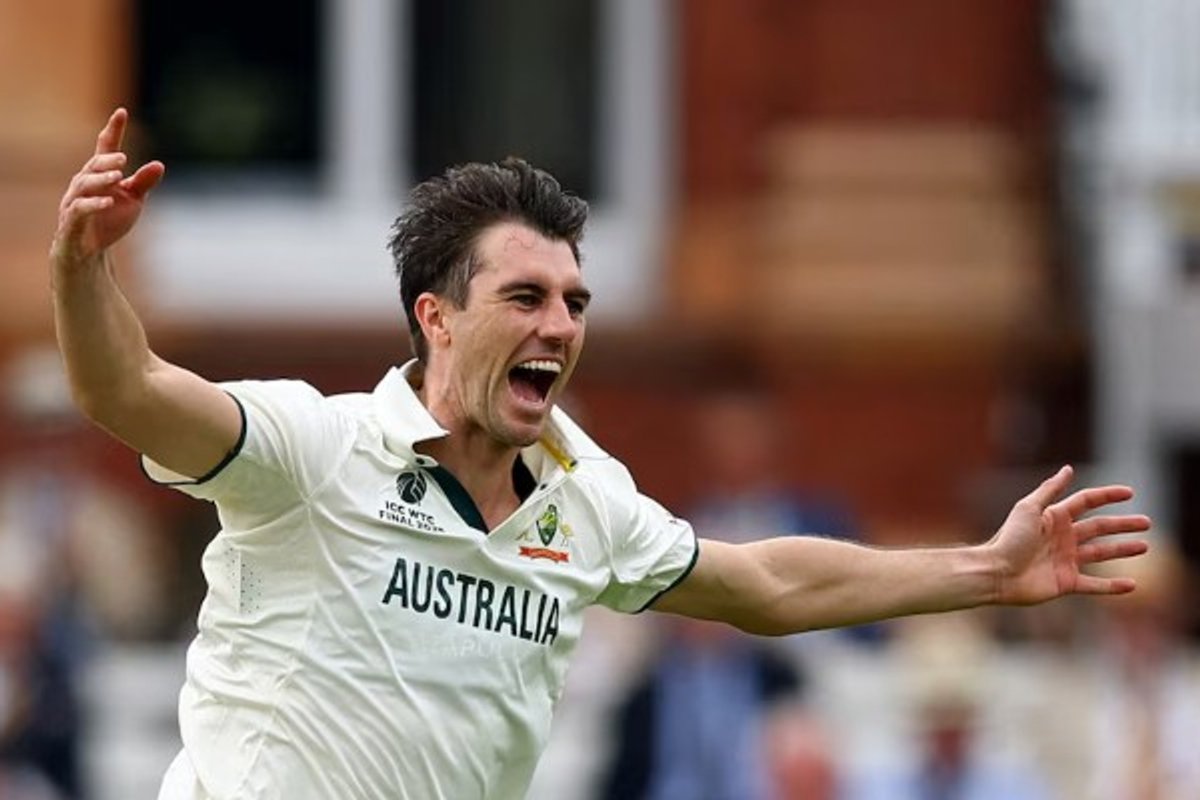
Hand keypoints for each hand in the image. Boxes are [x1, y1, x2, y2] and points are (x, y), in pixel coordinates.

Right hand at [50, 108, 164, 268]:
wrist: (89, 250)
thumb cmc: (110, 220)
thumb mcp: (133, 200)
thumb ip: (143, 183)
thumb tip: (159, 164)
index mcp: (100, 175)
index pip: (105, 148)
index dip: (113, 130)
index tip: (122, 111)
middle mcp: (84, 183)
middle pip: (94, 165)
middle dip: (107, 160)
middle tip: (124, 159)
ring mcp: (75, 201)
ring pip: (84, 184)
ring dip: (101, 179)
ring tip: (119, 176)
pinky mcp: (72, 220)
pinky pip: (79, 209)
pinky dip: (93, 204)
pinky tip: (108, 202)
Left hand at [989, 465, 1150, 604]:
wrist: (997, 573)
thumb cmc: (1009, 539)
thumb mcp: (1029, 508)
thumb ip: (1050, 489)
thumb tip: (1068, 468)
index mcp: (1054, 518)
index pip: (1086, 502)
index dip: (1107, 496)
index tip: (1129, 492)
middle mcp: (1062, 538)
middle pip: (1100, 527)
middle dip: (1123, 524)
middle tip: (1147, 522)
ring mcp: (1066, 560)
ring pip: (1101, 553)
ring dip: (1123, 549)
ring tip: (1144, 546)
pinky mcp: (1066, 582)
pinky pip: (1095, 584)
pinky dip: (1113, 586)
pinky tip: (1132, 585)